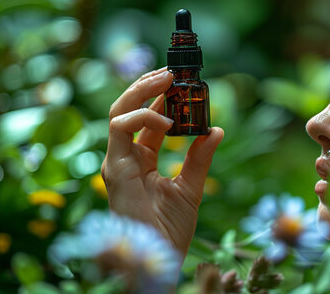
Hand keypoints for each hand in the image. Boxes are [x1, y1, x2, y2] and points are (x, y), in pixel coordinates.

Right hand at [101, 67, 223, 256]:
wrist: (159, 257)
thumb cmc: (171, 229)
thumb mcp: (191, 187)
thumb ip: (200, 158)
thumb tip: (216, 130)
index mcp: (143, 161)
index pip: (150, 120)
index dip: (163, 99)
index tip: (184, 82)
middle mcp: (126, 157)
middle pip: (130, 110)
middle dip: (149, 87)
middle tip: (173, 71)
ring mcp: (117, 161)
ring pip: (119, 112)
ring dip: (142, 90)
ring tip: (168, 78)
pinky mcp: (113, 168)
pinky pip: (120, 128)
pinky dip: (142, 117)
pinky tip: (168, 119)